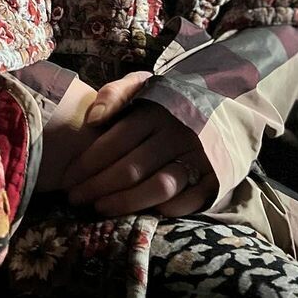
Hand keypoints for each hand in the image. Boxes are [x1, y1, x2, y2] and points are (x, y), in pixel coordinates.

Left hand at [60, 98, 218, 217]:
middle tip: (75, 199)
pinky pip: (189, 200)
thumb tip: (93, 119)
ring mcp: (199, 156)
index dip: (88, 163)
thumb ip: (115, 94)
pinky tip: (144, 212)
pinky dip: (165, 209)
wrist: (228, 104)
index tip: (68, 178)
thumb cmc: (171, 101)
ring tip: (100, 208)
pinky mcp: (216, 176)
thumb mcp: (144, 85)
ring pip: (158, 187)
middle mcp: (178, 133)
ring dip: (125, 202)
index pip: (115, 142)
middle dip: (97, 186)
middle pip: (131, 168)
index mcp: (157, 110)